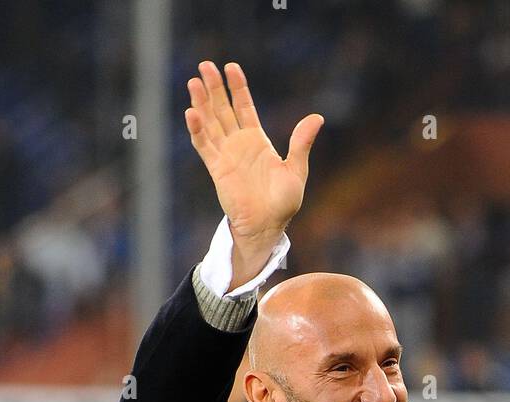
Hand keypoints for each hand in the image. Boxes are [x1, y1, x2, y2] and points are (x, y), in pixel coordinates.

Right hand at [185, 61, 322, 279]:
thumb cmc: (283, 203)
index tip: (231, 67)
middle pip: (223, 109)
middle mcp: (239, 145)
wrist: (267, 227)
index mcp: (257, 141)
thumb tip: (317, 117)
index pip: (244, 107)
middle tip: (205, 65)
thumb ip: (301, 143)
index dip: (238, 88)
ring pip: (210, 123)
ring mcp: (226, 155)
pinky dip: (197, 130)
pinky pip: (204, 146)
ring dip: (201, 103)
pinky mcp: (217, 169)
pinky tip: (192, 112)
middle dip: (215, 88)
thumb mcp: (296, 170)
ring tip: (194, 82)